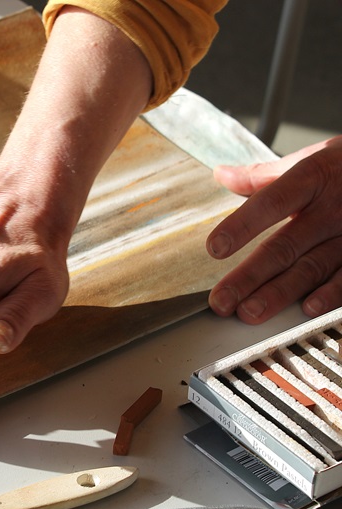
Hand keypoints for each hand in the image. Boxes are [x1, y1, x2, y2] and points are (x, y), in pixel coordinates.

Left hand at [207, 135, 341, 323]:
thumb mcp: (312, 159)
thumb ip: (265, 175)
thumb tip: (222, 175)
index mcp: (313, 178)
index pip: (271, 202)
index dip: (243, 226)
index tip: (215, 248)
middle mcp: (334, 207)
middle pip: (286, 245)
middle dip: (250, 276)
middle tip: (221, 301)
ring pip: (313, 267)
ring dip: (280, 293)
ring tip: (250, 312)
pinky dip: (331, 293)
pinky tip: (308, 309)